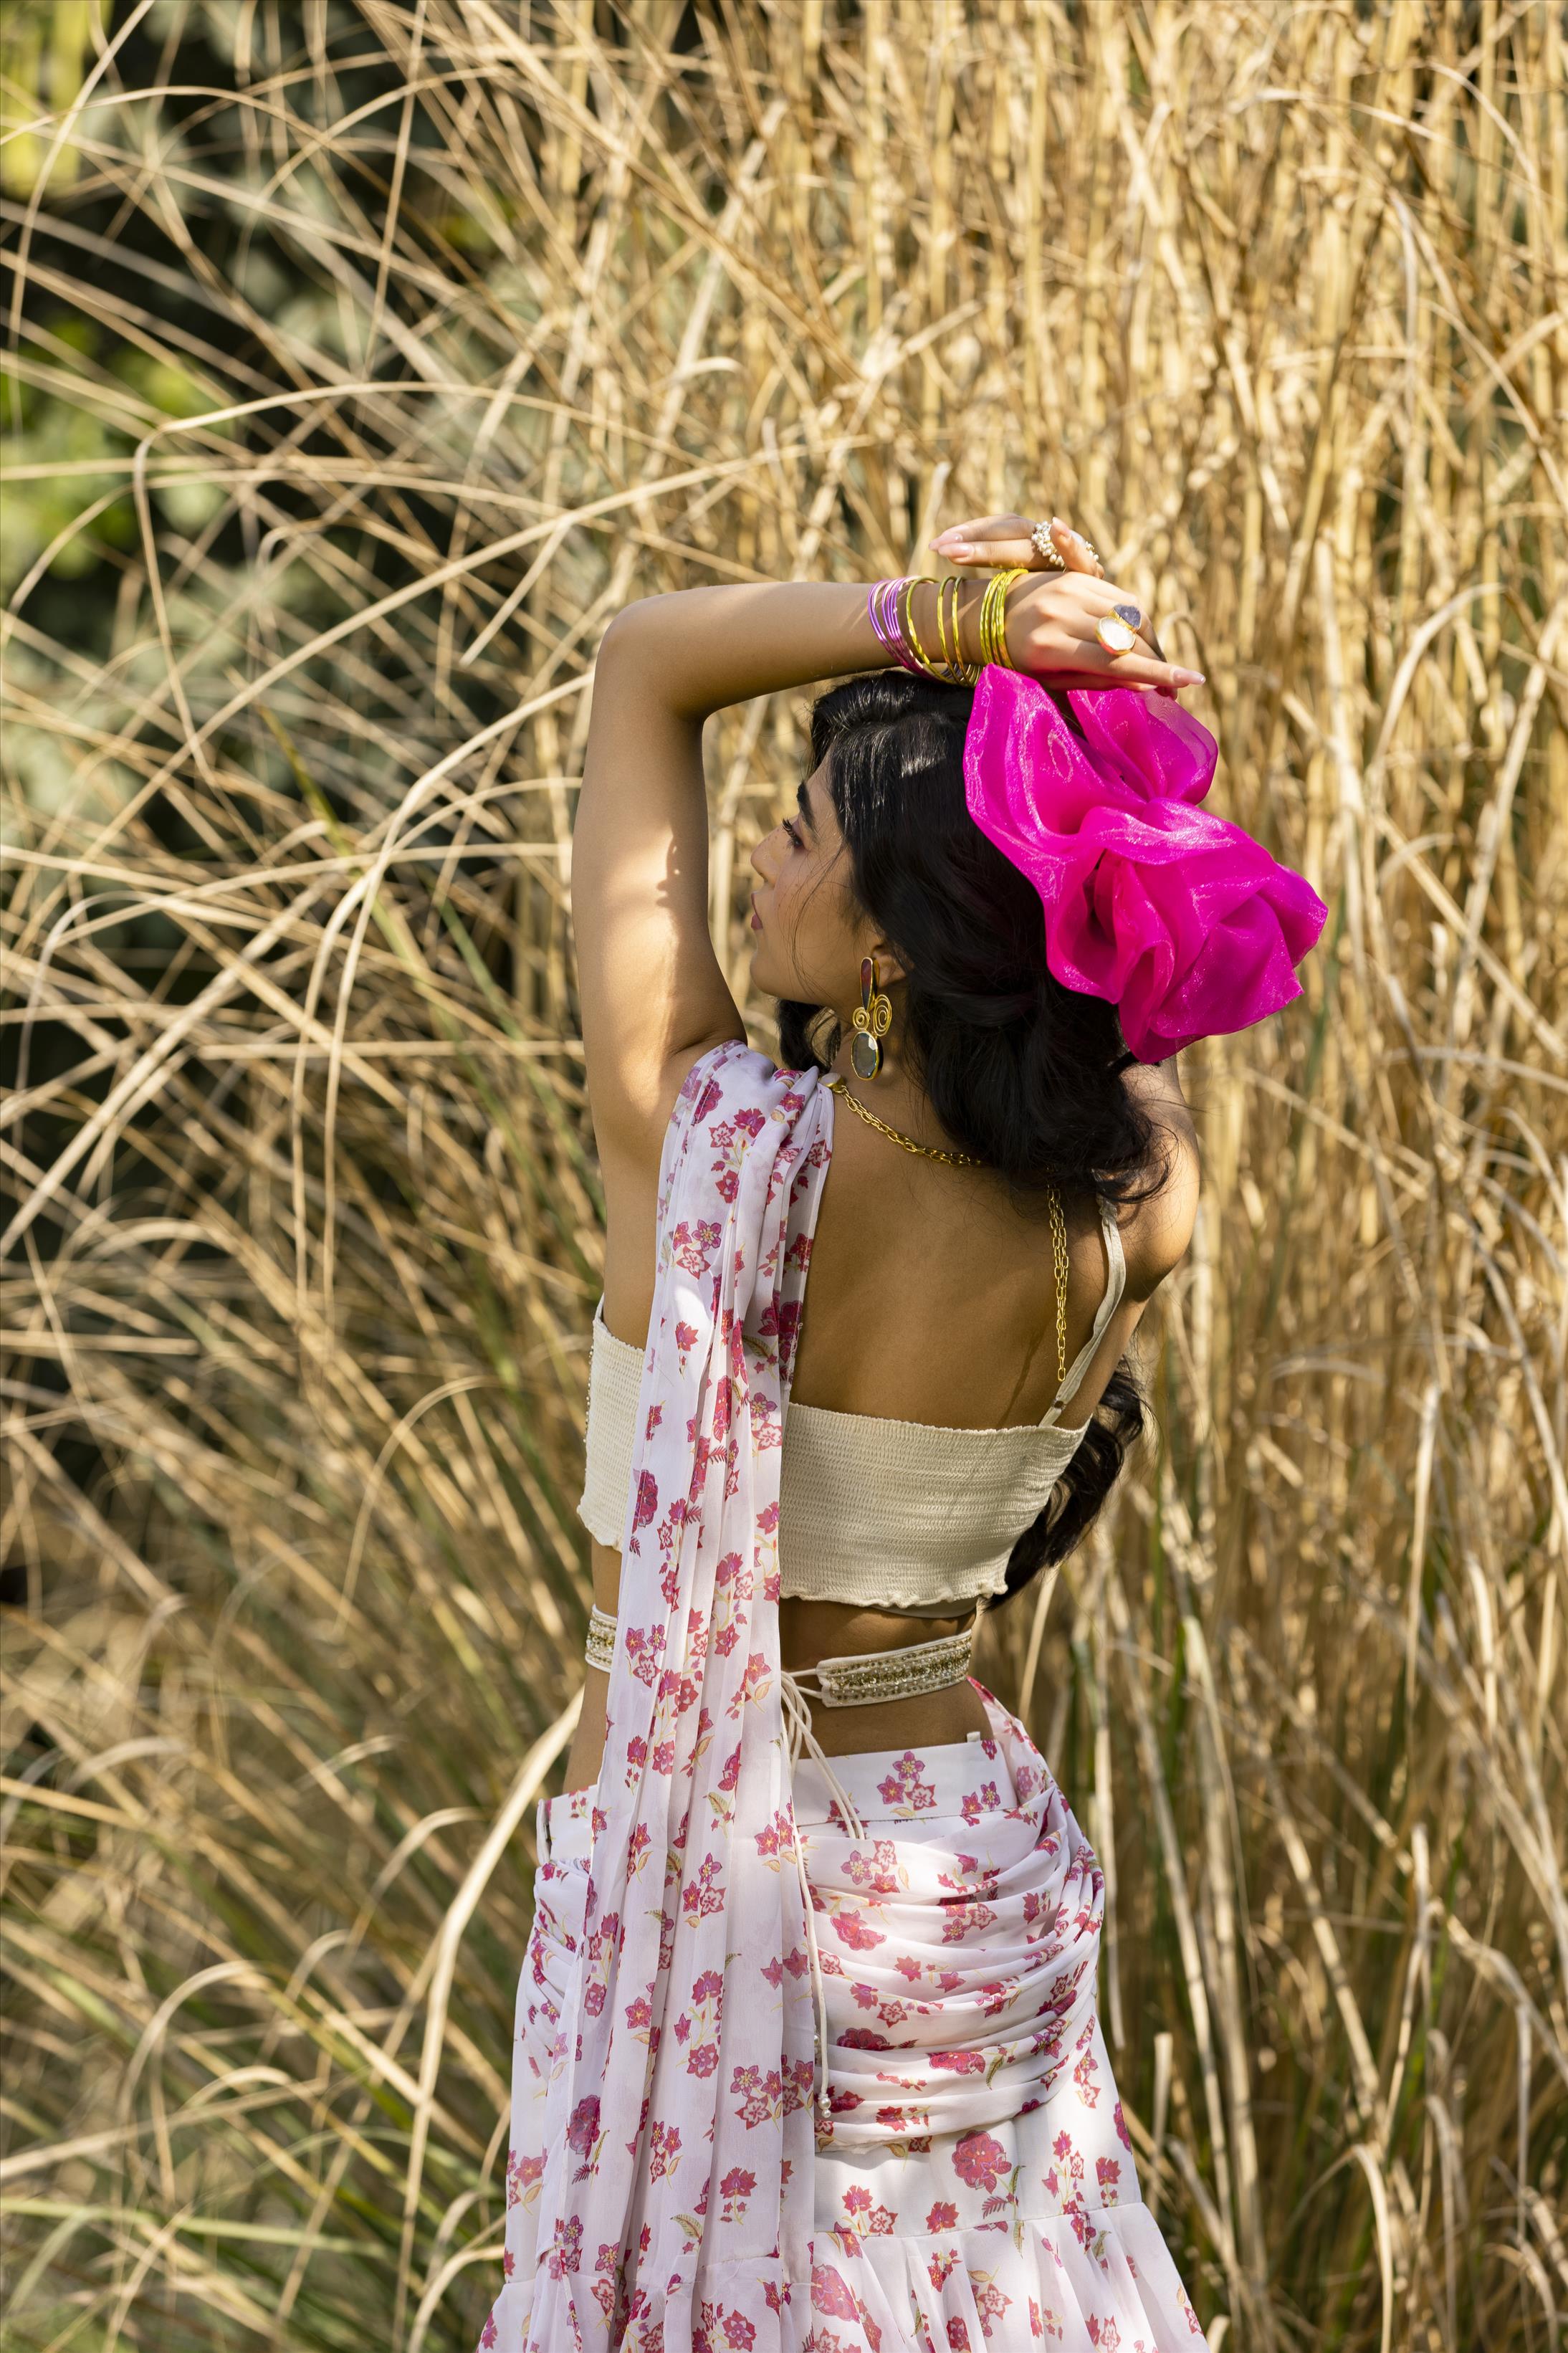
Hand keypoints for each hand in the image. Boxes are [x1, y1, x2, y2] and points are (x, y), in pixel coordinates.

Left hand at [931, 512, 1203, 695]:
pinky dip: (1136, 620)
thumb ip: (1098, 681)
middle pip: (1130, 636)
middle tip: (1175, 687)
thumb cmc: (1015, 661)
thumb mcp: (1051, 681)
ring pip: (1131, 613)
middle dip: (1158, 661)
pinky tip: (1143, 641)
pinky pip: (1120, 597)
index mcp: (1050, 647)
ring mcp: (1069, 588)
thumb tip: (1147, 685)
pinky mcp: (1075, 575)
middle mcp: (1061, 612)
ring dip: (1152, 641)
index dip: (1157, 673)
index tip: (1190, 683)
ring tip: (1159, 667)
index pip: (1116, 661)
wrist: (985, 615)